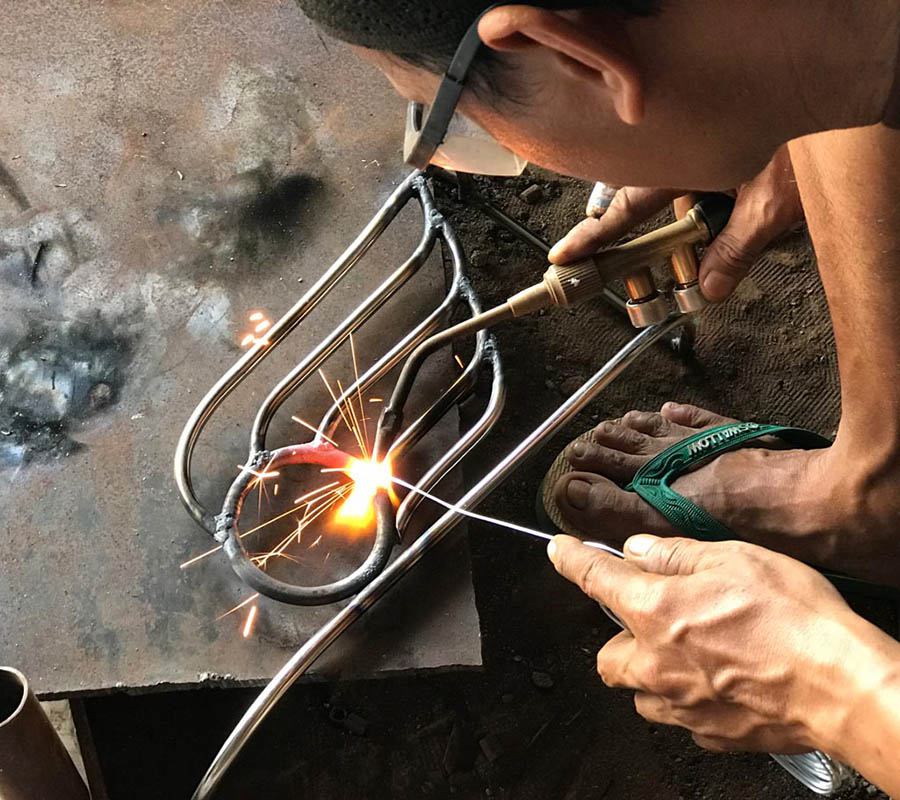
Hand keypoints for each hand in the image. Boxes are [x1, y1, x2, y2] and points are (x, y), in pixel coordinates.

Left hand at [547, 534, 873, 755]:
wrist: (843, 686)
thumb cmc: (795, 618)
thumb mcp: (733, 559)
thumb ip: (675, 555)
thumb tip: (638, 551)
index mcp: (655, 611)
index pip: (593, 579)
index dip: (570, 560)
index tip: (559, 551)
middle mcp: (656, 663)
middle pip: (605, 655)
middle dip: (620, 635)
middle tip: (652, 619)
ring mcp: (680, 704)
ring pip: (638, 691)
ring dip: (649, 671)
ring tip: (688, 652)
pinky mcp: (708, 733)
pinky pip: (678, 716)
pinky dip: (685, 698)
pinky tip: (718, 679)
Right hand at [548, 146, 802, 301]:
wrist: (831, 96)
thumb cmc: (808, 144)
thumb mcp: (773, 205)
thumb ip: (737, 250)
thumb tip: (708, 290)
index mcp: (684, 163)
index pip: (628, 208)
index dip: (594, 237)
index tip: (562, 257)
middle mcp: (683, 154)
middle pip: (647, 202)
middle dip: (649, 237)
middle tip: (640, 265)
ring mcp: (698, 151)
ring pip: (678, 195)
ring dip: (690, 223)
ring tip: (711, 243)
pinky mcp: (718, 151)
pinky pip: (699, 183)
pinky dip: (709, 205)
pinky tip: (730, 215)